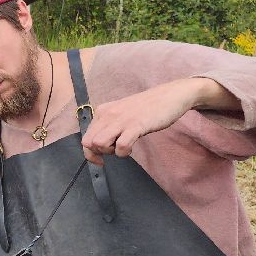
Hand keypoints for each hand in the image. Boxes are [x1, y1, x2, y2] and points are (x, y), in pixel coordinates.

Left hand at [79, 78, 225, 164]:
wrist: (170, 95)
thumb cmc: (146, 108)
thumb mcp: (121, 114)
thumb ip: (109, 125)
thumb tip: (98, 145)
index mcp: (103, 112)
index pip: (85, 138)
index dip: (90, 153)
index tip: (100, 160)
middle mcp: (108, 115)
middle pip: (89, 143)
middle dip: (99, 153)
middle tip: (114, 150)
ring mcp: (121, 120)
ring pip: (99, 143)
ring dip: (110, 152)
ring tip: (122, 148)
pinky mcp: (136, 125)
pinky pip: (121, 146)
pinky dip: (124, 152)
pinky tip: (131, 148)